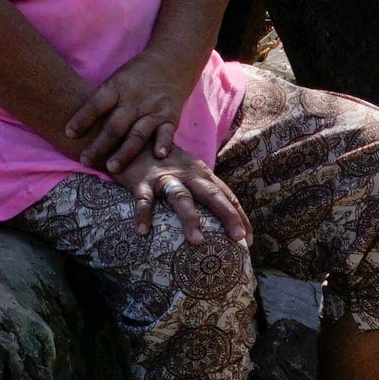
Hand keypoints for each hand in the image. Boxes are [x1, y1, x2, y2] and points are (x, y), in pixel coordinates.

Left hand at [62, 53, 195, 181]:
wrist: (171, 63)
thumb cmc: (135, 77)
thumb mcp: (116, 80)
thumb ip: (102, 102)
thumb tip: (75, 125)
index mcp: (117, 87)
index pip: (97, 104)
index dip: (82, 118)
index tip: (68, 134)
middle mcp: (135, 99)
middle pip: (115, 125)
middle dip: (99, 144)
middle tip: (85, 160)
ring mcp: (153, 109)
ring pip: (137, 134)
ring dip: (125, 152)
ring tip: (112, 168)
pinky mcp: (170, 118)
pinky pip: (166, 133)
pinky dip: (163, 144)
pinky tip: (157, 156)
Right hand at [124, 142, 249, 244]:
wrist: (130, 138)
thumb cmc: (162, 161)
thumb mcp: (187, 171)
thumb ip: (201, 189)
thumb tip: (220, 219)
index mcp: (201, 173)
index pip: (225, 195)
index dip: (238, 216)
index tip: (248, 239)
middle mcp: (187, 174)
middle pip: (211, 195)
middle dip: (227, 215)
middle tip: (237, 238)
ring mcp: (164, 177)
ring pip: (181, 197)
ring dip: (190, 218)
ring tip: (197, 241)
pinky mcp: (141, 181)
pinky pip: (143, 199)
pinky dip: (143, 214)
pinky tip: (143, 232)